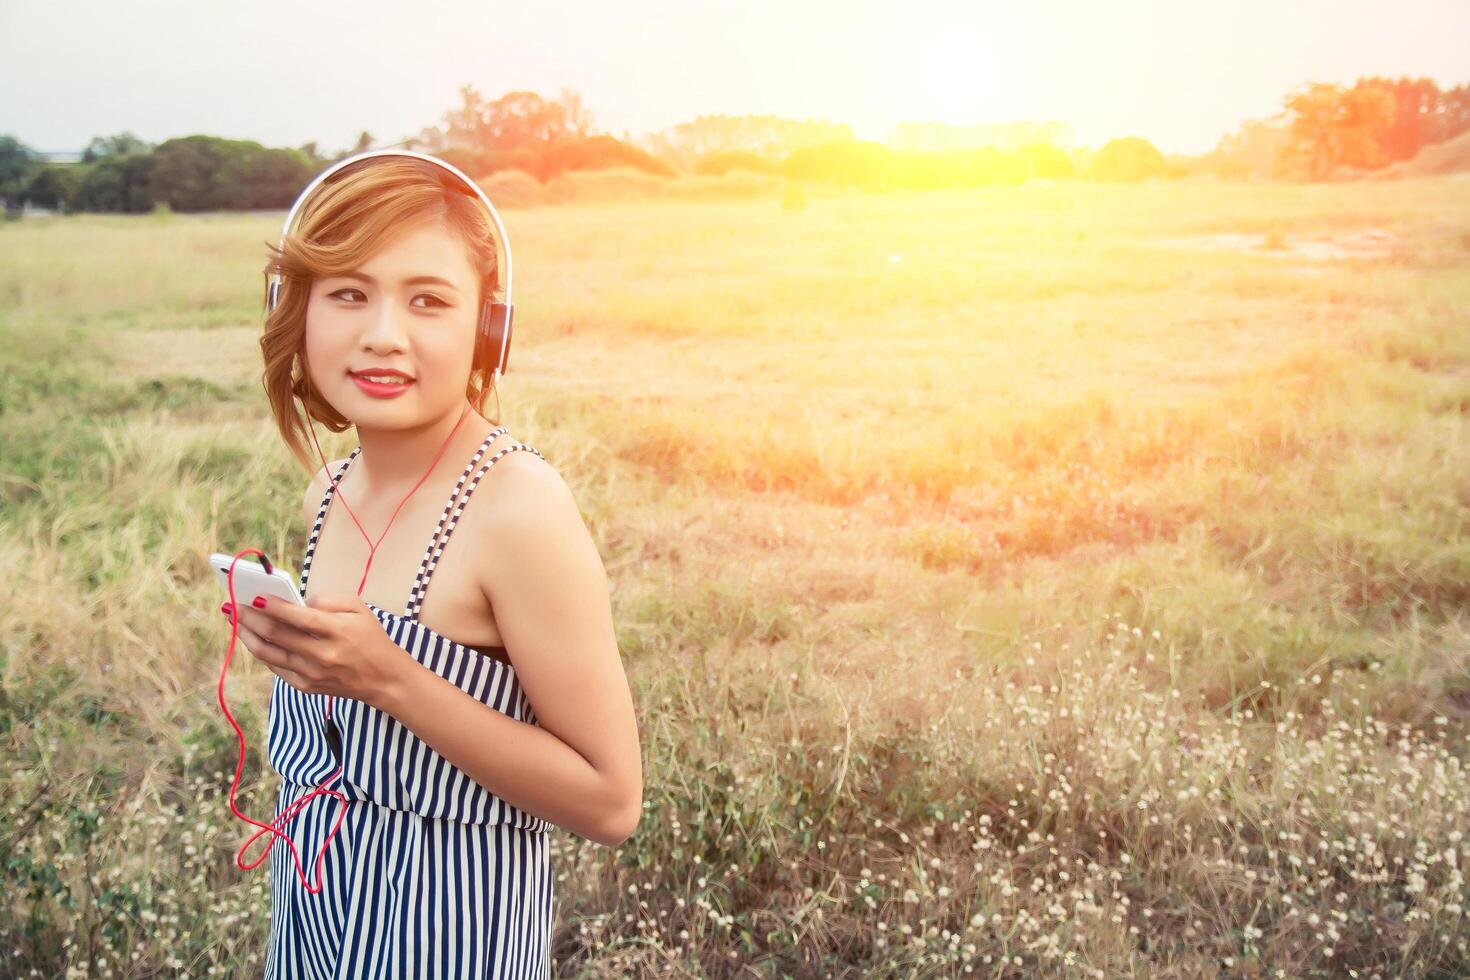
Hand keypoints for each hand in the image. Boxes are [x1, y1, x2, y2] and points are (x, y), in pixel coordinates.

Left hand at [224, 592, 404, 707]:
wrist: (384, 679)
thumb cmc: (370, 638)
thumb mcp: (359, 608)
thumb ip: (328, 599)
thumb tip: (297, 601)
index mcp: (337, 631)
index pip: (297, 616)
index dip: (272, 605)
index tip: (254, 595)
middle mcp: (322, 654)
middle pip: (276, 634)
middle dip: (250, 617)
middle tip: (233, 605)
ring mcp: (312, 673)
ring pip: (268, 653)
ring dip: (247, 635)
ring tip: (235, 620)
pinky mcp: (306, 686)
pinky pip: (276, 668)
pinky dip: (262, 652)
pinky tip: (252, 638)